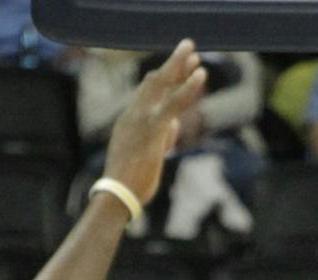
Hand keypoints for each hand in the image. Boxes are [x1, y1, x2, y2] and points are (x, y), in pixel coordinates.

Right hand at [100, 41, 208, 207]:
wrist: (117, 193)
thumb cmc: (131, 181)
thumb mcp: (147, 156)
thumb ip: (161, 137)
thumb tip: (174, 125)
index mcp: (129, 119)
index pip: (147, 91)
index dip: (164, 76)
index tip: (179, 66)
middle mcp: (133, 113)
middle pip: (154, 80)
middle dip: (172, 63)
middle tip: (188, 47)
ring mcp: (142, 118)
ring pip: (162, 84)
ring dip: (179, 65)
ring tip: (194, 51)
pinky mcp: (154, 128)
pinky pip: (174, 103)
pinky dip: (188, 87)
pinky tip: (200, 74)